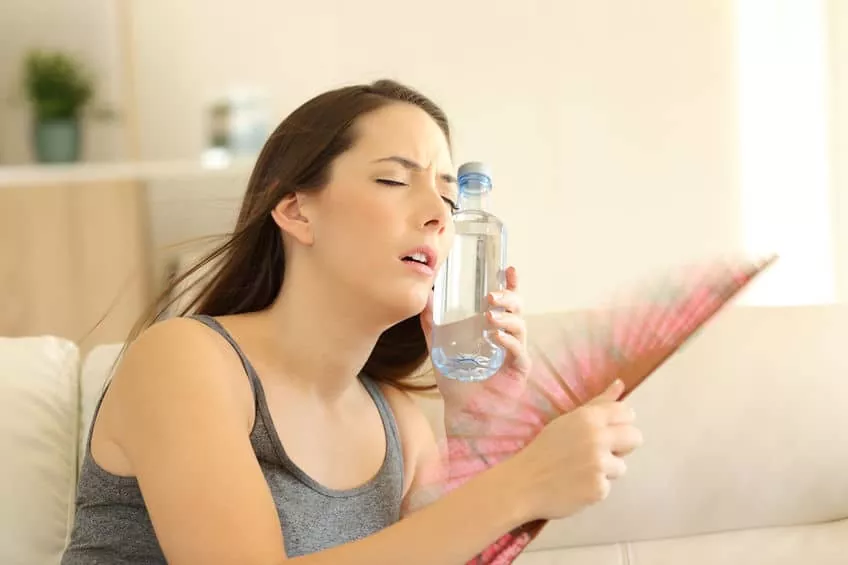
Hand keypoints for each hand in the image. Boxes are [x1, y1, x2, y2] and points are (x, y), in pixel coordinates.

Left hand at [420, 266, 530, 411]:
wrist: (461, 411)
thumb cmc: (456, 381)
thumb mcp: (439, 348)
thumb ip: (432, 326)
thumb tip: (425, 299)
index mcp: (494, 329)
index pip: (506, 302)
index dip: (510, 285)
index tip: (508, 269)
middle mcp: (508, 337)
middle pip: (518, 309)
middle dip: (508, 298)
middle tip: (490, 296)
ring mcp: (516, 354)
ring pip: (521, 327)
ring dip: (506, 319)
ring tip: (489, 317)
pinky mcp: (519, 371)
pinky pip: (519, 351)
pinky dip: (508, 341)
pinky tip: (495, 337)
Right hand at [505, 379, 643, 520]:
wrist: (524, 483)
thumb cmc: (545, 449)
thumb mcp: (568, 421)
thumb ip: (598, 404)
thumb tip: (620, 384)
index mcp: (588, 418)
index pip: (626, 412)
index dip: (620, 423)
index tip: (607, 431)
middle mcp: (597, 438)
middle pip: (635, 438)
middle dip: (623, 445)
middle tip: (601, 451)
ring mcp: (599, 465)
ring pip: (621, 466)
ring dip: (606, 470)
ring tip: (582, 470)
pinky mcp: (599, 489)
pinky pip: (608, 486)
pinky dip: (594, 487)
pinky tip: (577, 484)